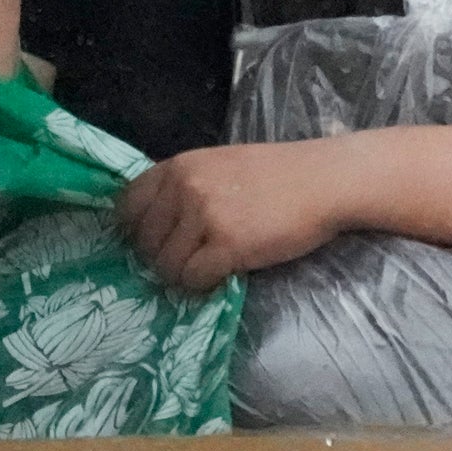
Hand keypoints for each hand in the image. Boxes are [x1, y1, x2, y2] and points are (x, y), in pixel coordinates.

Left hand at [117, 140, 351, 289]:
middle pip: (144, 240)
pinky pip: (192, 278)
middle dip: (161, 257)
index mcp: (179, 166)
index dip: (135, 230)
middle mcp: (184, 187)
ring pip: (166, 264)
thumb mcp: (219, 166)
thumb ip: (185, 186)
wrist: (322, 181)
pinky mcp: (226, 245)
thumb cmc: (277, 174)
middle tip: (187, 261)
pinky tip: (222, 274)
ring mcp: (204, 216)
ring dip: (183, 274)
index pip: (128, 205)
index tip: (153, 243)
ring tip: (208, 268)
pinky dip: (203, 285)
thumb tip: (154, 223)